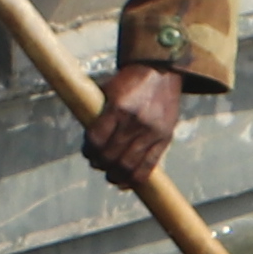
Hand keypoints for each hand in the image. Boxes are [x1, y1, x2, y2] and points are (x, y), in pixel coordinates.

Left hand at [82, 64, 187, 192]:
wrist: (160, 70)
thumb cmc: (129, 81)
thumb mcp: (109, 90)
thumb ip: (99, 114)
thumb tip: (88, 142)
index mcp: (118, 107)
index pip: (97, 139)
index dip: (89, 150)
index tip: (87, 152)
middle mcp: (135, 121)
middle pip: (111, 155)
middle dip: (100, 164)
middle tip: (96, 164)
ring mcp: (152, 131)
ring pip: (129, 165)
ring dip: (115, 175)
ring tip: (109, 175)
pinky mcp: (165, 138)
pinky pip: (149, 166)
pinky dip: (135, 179)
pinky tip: (125, 182)